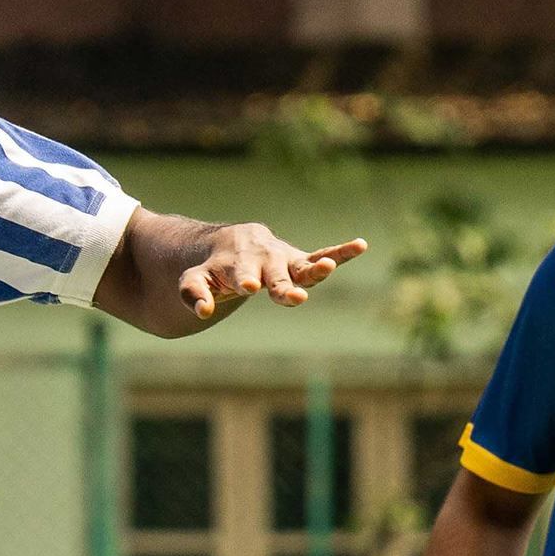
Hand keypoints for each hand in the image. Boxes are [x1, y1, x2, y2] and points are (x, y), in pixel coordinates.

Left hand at [176, 223, 363, 325]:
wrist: (233, 243)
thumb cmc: (214, 268)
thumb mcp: (195, 280)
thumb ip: (193, 294)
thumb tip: (202, 312)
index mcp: (237, 265)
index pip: (242, 275)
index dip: (246, 280)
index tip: (249, 286)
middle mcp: (263, 260)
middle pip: (275, 276)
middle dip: (283, 286)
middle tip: (294, 296)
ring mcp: (284, 260)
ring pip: (302, 265)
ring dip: (316, 268)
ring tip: (329, 268)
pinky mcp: (300, 260)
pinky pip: (323, 254)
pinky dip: (341, 252)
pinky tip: (361, 244)